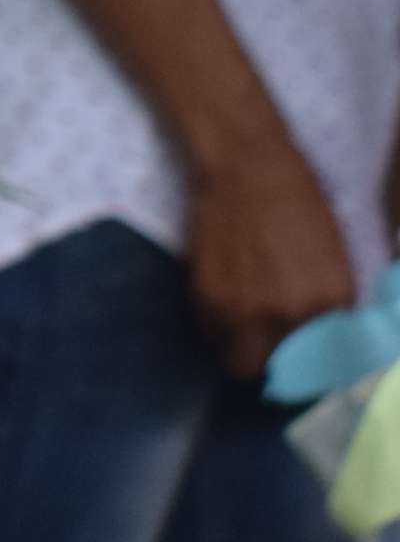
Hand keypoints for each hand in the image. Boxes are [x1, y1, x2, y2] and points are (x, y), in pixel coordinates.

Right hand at [187, 134, 359, 381]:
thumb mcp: (334, 256)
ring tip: (246, 323)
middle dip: (271, 364)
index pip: (322, 362)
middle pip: (273, 372)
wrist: (248, 169)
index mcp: (332, 299)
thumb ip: (327, 302)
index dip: (309, 366)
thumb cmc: (299, 202)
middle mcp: (289, 312)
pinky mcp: (207, 297)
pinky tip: (226, 300)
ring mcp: (243, 309)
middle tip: (270, 347)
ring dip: (240, 349)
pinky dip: (217, 327)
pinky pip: (211, 334)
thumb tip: (316, 336)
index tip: (302, 362)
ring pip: (236, 361)